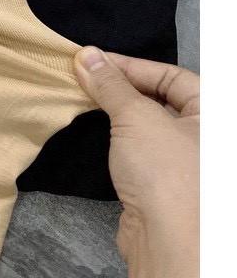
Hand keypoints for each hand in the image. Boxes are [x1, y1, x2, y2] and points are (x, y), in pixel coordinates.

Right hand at [75, 47, 198, 277]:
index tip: (94, 61)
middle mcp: (208, 138)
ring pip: (149, 124)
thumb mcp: (136, 117)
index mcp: (214, 116)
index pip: (172, 75)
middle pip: (161, 98)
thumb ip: (111, 84)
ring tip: (85, 99)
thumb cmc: (167, 174)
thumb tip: (87, 55)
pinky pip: (142, 148)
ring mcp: (188, 163)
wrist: (169, 245)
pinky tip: (96, 131)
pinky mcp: (166, 184)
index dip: (132, 66)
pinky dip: (119, 137)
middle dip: (122, 87)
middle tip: (86, 78)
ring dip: (117, 111)